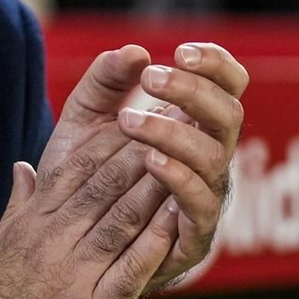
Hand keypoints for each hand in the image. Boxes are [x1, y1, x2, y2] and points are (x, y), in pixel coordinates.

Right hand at [0, 118, 179, 298]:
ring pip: (121, 222)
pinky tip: (177, 220)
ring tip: (183, 161)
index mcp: (30, 226)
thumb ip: (16, 208)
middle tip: (172, 126)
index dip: (109, 142)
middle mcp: (51, 244)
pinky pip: (130, 272)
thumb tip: (23, 168)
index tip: (136, 119)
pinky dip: (156, 244)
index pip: (74, 170)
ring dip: (155, 189)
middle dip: (141, 154)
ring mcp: (71, 278)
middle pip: (103, 188)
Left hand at [38, 43, 248, 293]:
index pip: (227, 87)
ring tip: (129, 121)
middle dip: (194, 92)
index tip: (182, 51)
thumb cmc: (89, 177)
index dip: (216, 65)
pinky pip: (200, 206)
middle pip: (229, 115)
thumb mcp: (86, 122)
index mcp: (193, 125)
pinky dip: (180, 180)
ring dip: (174, 134)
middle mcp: (208, 158)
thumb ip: (104, 83)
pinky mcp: (193, 236)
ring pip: (214, 158)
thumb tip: (133, 51)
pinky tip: (150, 161)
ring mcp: (205, 196)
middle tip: (151, 79)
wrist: (69, 246)